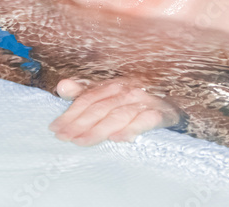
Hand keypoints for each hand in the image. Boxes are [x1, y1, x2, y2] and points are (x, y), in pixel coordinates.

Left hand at [48, 78, 183, 145]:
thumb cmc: (135, 102)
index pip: (87, 99)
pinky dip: (131, 129)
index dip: (70, 113)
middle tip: (64, 138)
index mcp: (113, 85)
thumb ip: (85, 91)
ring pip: (117, 115)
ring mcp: (144, 101)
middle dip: (79, 124)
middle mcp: (127, 91)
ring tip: (82, 142)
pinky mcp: (161, 113)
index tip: (55, 128)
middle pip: (99, 108)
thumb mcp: (109, 95)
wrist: (173, 105)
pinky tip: (118, 139)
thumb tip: (61, 86)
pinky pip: (145, 121)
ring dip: (99, 129)